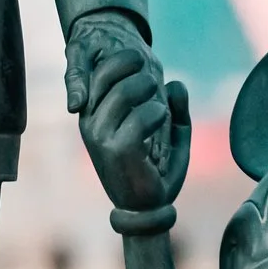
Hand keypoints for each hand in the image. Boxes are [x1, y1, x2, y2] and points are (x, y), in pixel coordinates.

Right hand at [68, 12, 184, 211]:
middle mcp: (91, 122)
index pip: (98, 73)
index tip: (143, 58)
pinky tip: (162, 117)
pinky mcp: (117, 150)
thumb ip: (175, 108)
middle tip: (154, 79)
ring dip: (148, 90)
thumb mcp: (170, 135)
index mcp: (95, 115)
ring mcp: (100, 136)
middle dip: (136, 69)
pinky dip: (155, 112)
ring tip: (161, 102)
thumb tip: (176, 83)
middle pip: (108, 75)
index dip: (120, 59)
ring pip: (124, 93)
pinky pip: (138, 118)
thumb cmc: (155, 171)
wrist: (147, 210)